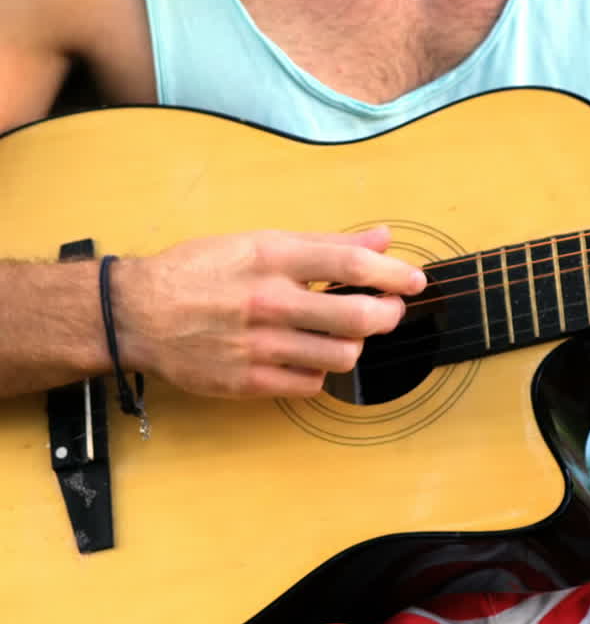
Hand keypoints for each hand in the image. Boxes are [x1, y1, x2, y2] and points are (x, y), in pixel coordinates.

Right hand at [112, 226, 425, 399]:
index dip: (392, 274)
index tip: (415, 280)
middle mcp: (268, 301)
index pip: (349, 265)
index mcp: (271, 256)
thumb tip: (382, 240)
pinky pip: (310, 384)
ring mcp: (259, 346)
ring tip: (346, 333)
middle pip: (356, 318)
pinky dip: (320, 370)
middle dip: (386, 315)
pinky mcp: (248, 382)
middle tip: (389, 310)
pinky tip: (310, 355)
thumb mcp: (260, 241)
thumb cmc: (202, 269)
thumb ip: (325, 244)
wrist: (141, 313)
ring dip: (355, 345)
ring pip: (340, 356)